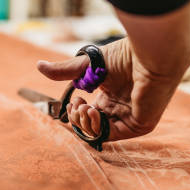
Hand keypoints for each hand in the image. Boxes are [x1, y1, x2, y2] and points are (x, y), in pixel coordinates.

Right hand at [37, 38, 184, 140]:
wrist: (151, 54)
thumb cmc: (126, 55)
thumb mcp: (89, 65)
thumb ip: (65, 70)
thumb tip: (39, 66)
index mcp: (112, 98)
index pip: (89, 115)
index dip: (77, 111)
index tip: (73, 99)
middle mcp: (121, 111)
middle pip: (92, 126)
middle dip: (78, 118)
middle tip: (76, 104)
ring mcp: (131, 119)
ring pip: (99, 133)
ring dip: (85, 122)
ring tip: (84, 106)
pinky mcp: (140, 125)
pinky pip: (112, 135)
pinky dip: (97, 126)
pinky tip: (92, 110)